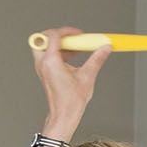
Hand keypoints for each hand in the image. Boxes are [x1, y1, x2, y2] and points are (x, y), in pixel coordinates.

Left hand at [32, 26, 108, 141]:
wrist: (64, 115)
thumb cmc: (70, 101)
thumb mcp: (87, 77)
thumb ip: (97, 59)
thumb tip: (104, 49)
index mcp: (50, 62)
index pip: (54, 36)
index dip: (67, 31)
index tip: (79, 34)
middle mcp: (43, 63)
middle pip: (42, 38)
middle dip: (56, 34)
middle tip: (70, 37)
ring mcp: (42, 68)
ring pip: (44, 46)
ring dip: (59, 43)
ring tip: (75, 48)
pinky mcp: (45, 72)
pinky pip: (48, 55)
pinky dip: (59, 52)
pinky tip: (73, 56)